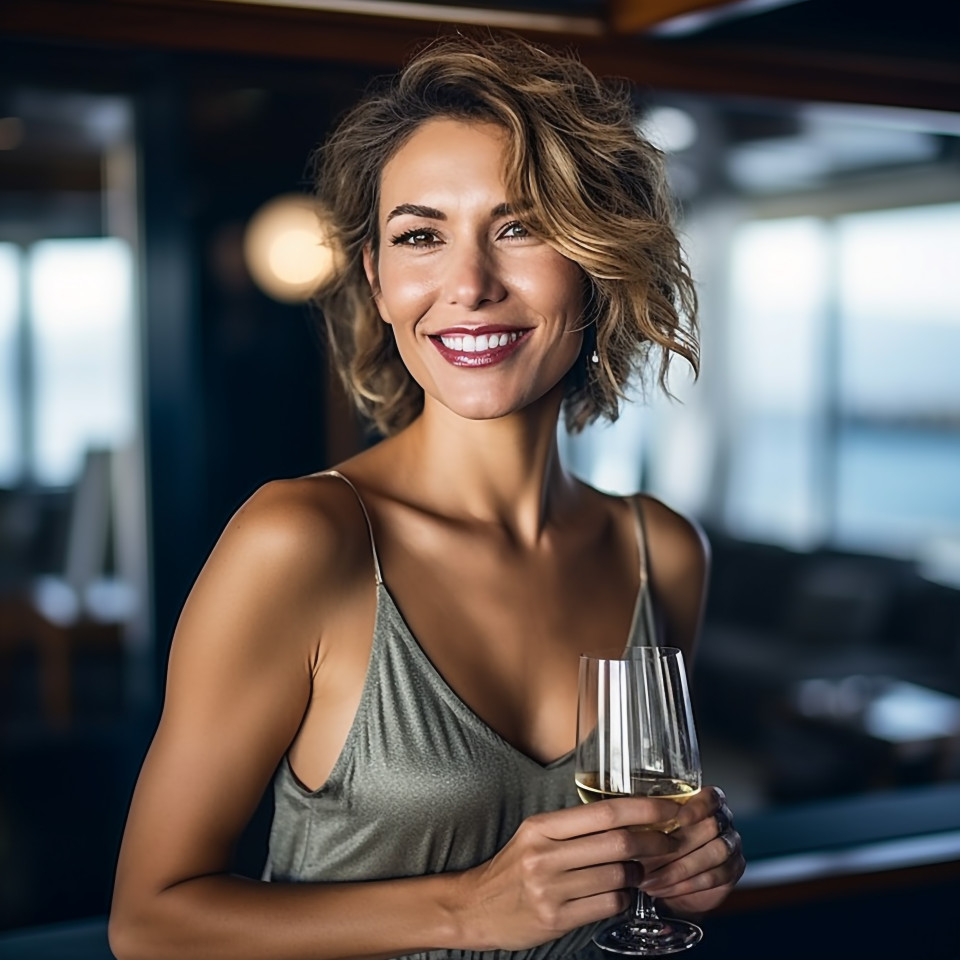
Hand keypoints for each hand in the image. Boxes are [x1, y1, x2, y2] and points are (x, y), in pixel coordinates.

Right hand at [456, 797, 682, 951]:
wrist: (475, 906)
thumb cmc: (513, 868)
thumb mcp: (534, 835)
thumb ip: (573, 827)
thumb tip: (626, 817)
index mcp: (541, 827)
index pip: (603, 813)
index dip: (642, 810)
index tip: (666, 809)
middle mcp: (545, 855)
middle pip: (617, 844)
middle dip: (652, 842)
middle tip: (668, 842)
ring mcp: (550, 889)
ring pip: (617, 877)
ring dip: (639, 874)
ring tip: (639, 871)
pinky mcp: (556, 919)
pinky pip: (607, 905)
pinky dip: (623, 898)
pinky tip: (619, 892)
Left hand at [636, 785, 744, 915]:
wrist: (675, 882)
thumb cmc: (659, 846)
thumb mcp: (651, 827)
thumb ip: (646, 818)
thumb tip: (622, 817)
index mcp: (706, 801)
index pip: (711, 797)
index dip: (697, 807)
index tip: (679, 818)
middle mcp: (723, 819)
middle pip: (711, 827)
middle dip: (677, 845)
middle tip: (648, 857)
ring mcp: (731, 844)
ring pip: (714, 853)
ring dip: (679, 868)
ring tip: (650, 878)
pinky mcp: (733, 870)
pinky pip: (714, 876)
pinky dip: (686, 884)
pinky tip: (664, 888)